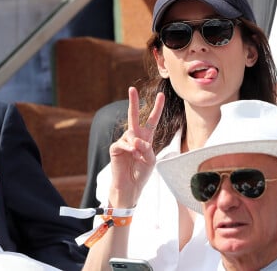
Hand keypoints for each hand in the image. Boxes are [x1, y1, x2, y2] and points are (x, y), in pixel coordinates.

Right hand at [108, 87, 164, 207]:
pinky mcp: (115, 148)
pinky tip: (131, 154)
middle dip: (133, 102)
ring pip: (131, 135)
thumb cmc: (141, 173)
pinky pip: (122, 143)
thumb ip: (146, 148)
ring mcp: (124, 141)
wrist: (130, 186)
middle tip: (132, 88)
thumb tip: (136, 140)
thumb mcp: (150, 160)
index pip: (152, 120)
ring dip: (136, 145)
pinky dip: (129, 148)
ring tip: (137, 156)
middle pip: (134, 116)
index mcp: (146, 138)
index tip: (161, 95)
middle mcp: (135, 137)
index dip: (157, 108)